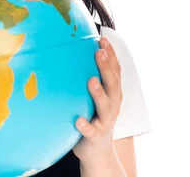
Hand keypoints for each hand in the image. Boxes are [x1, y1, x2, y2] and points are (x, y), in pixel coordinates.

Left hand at [73, 37, 122, 162]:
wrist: (98, 150)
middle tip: (99, 52)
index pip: (114, 71)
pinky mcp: (94, 136)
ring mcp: (104, 121)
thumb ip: (91, 76)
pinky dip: (85, 126)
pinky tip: (78, 120)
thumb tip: (74, 49)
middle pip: (112, 84)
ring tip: (91, 80)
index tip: (103, 39)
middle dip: (106, 68)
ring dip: (98, 93)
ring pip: (104, 106)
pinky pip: (90, 131)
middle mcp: (112, 105)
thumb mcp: (97, 96)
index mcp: (113, 93)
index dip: (111, 55)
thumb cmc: (94, 116)